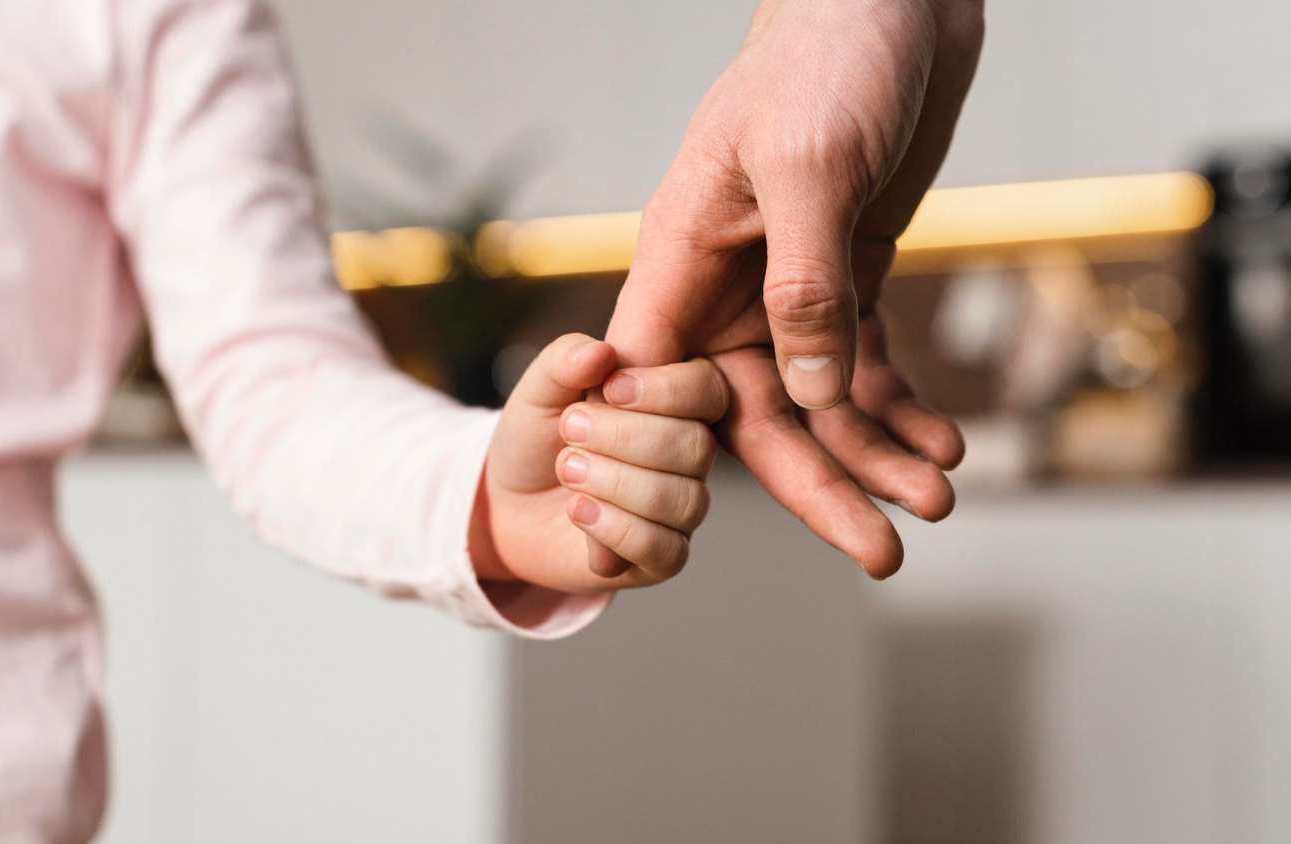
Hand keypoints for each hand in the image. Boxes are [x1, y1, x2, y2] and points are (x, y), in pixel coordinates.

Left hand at [472, 334, 728, 592]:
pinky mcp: (659, 558)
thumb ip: (566, 360)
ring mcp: (678, 509)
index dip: (664, 391)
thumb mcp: (540, 389)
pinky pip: (662, 549)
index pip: (707, 391)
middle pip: (694, 447)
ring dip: (615, 482)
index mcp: (675, 404)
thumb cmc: (536, 437)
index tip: (609, 389)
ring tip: (567, 469)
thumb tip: (602, 353)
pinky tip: (578, 510)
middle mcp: (689, 457)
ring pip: (680, 500)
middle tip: (570, 429)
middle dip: (625, 438)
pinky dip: (616, 529)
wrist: (506, 502)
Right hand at [605, 0, 982, 577]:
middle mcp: (727, 286)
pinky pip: (865, 361)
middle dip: (818, 483)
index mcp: (683, 259)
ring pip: (818, 398)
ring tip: (935, 497)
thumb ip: (803, 283)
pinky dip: (900, 405)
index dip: (664, 456)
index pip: (653, 381)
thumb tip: (812, 394)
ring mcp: (788, 284)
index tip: (684, 527)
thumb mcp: (809, 166)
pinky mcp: (847, 273)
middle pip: (755, 413)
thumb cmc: (828, 58)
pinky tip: (941, 442)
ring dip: (874, 452)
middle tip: (880, 548)